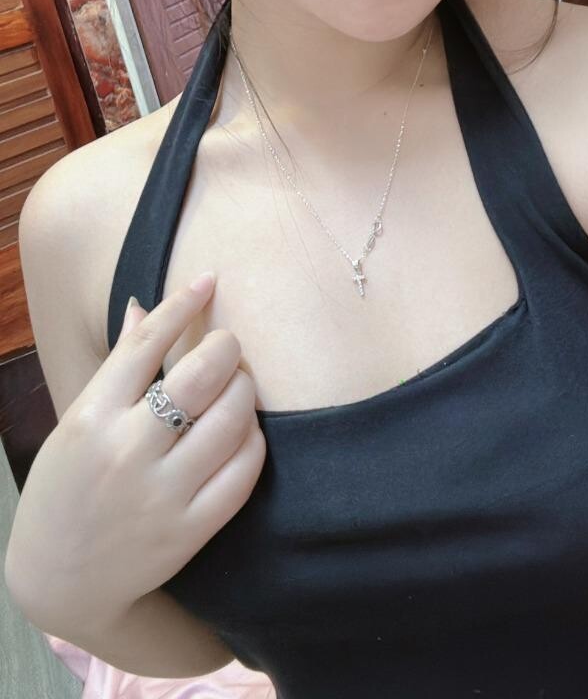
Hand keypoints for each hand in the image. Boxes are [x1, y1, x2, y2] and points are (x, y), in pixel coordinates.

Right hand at [6, 274, 265, 634]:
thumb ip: (117, 367)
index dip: (184, 302)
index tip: (209, 280)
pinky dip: (253, 441)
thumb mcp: (77, 422)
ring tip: (239, 386)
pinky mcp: (189, 530)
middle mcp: (126, 452)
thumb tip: (142, 305)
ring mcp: (160, 494)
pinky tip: (244, 431)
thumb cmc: (67, 487)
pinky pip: (243, 472)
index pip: (147, 340)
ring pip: (231, 420)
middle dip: (227, 346)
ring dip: (245, 390)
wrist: (61, 580)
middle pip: (200, 374)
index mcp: (92, 416)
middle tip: (229, 345)